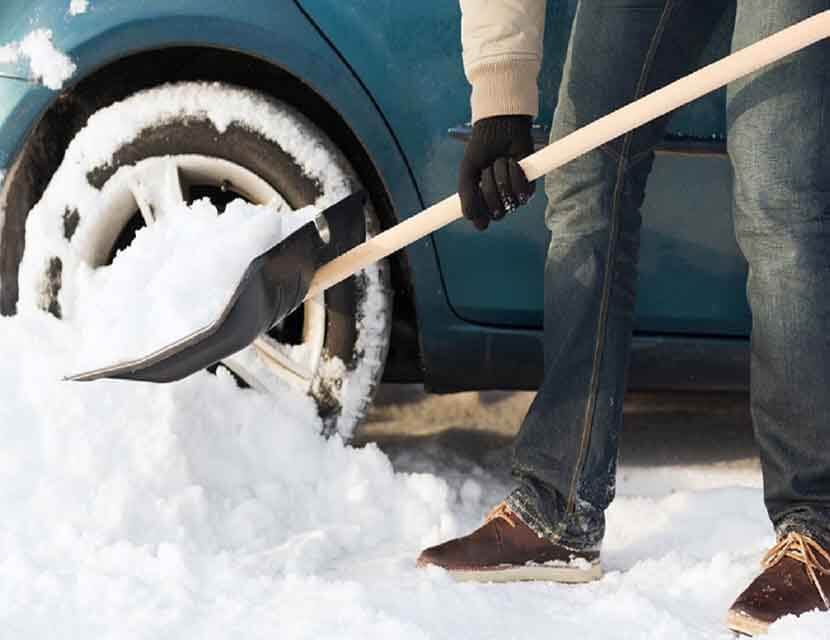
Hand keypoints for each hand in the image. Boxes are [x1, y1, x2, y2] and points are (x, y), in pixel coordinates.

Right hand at [458, 115, 535, 230]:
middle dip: (489, 188)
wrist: (499, 130)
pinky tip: (512, 162)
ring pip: (509, 201)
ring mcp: (514, 196)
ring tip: (500, 162)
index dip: (479, 213)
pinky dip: (515, 174)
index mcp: (481, 202)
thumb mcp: (466, 171)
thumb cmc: (481, 150)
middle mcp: (499, 203)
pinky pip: (522, 192)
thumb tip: (469, 217)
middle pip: (496, 213)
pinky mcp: (529, 187)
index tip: (474, 197)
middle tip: (487, 170)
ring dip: (502, 177)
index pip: (481, 222)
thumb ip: (465, 194)